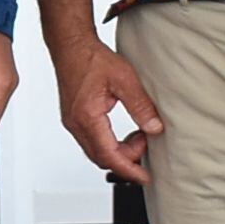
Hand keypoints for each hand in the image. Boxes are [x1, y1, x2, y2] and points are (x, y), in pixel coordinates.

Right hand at [54, 37, 163, 180]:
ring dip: (119, 150)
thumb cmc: (92, 59)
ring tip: (139, 135)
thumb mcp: (125, 80)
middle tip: (147, 145)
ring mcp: (72, 122)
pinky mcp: (74, 118)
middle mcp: (76, 124)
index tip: (144, 177)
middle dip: (127, 159)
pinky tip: (125, 131)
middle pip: (102, 158)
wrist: (70, 46)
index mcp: (87, 117)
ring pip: (96, 151)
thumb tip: (155, 128)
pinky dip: (110, 143)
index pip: (109, 155)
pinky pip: (92, 141)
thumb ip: (141, 106)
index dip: (128, 169)